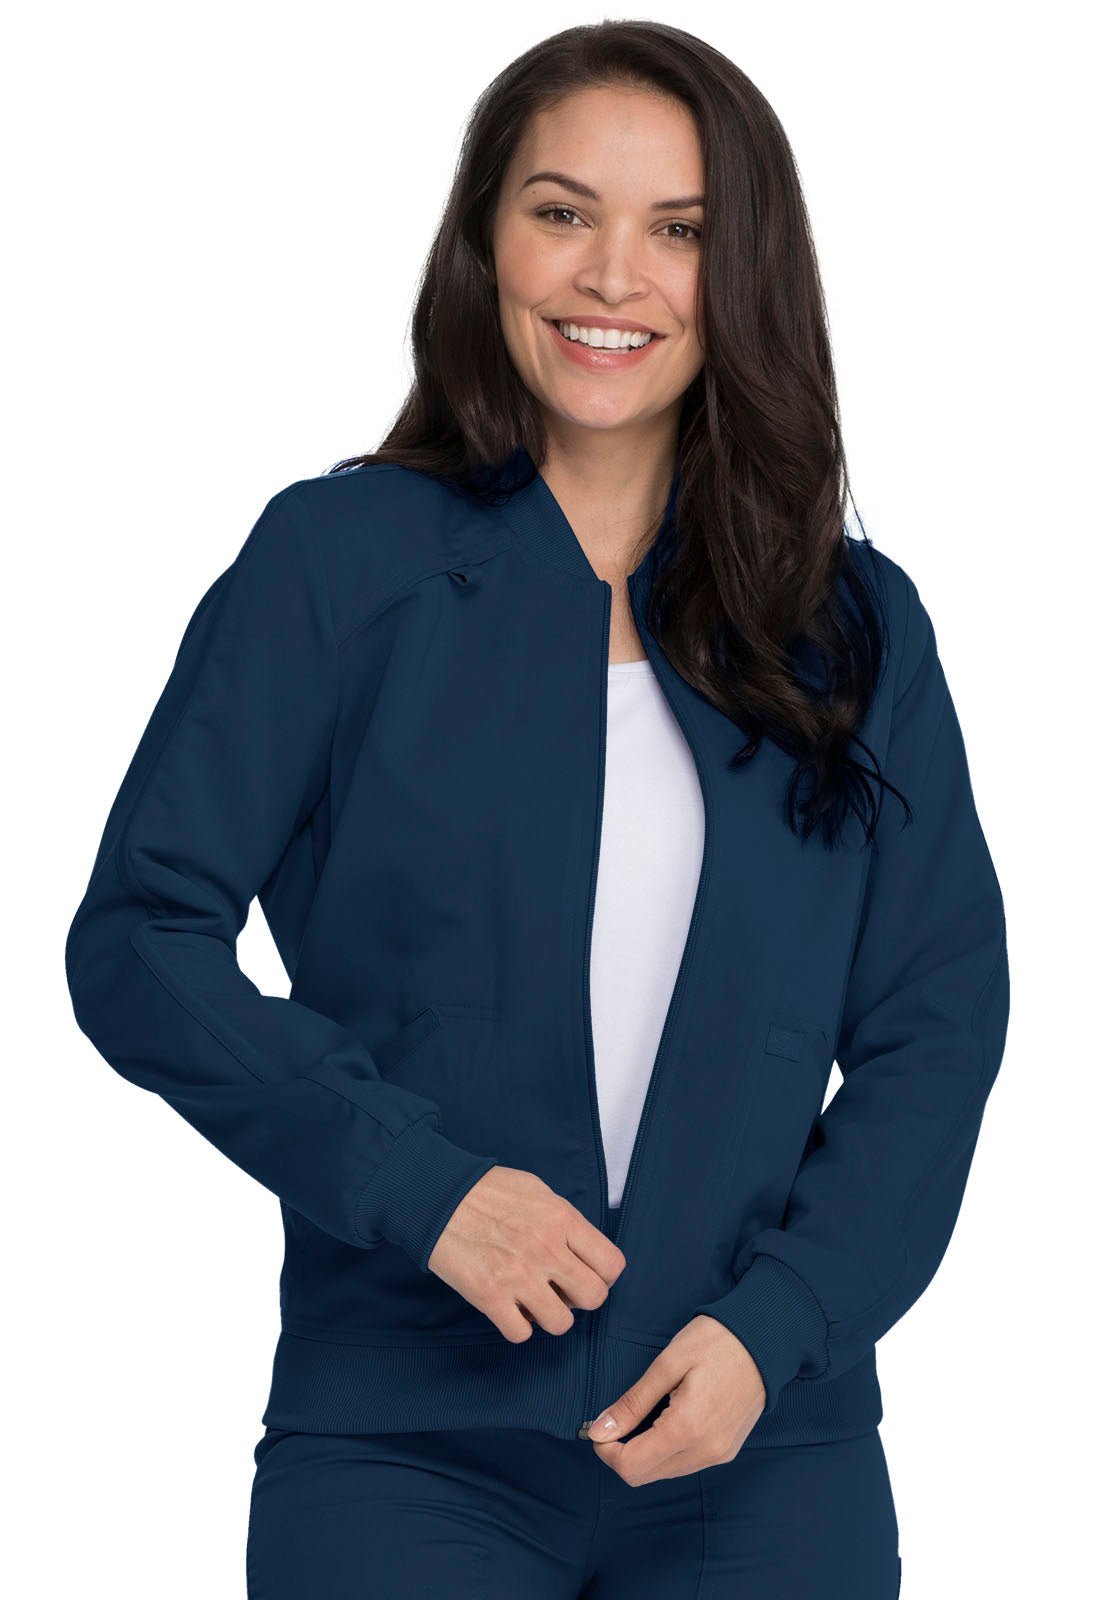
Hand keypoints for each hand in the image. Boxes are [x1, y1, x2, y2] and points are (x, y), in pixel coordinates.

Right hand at [427, 1166, 626, 1340]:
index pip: (611, 1265)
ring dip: (550, 1316)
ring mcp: (519, 1276)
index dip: (604, 1276)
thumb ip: (564, 1219)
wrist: (437, 1196)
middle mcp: (546, 1249)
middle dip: (581, 1298)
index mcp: (561, 1219)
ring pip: (561, 1323)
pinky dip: (517, 1326)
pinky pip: (521, 1334)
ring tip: (534, 1300)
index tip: (588, 1275)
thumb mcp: (537, 1191)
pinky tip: (509, 1307)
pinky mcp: (490, 1297)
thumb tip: (581, 1246)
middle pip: (594, 1298)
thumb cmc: (486, 1190)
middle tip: (562, 1290)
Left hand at [582, 1314, 765, 1484]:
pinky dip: (665, 1449)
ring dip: (643, 1452)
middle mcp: (705, 1451)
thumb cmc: (716, 1341)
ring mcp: (719, 1454)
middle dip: (621, 1452)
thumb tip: (600, 1430)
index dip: (606, 1450)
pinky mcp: (727, 1450)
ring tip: (642, 1414)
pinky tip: (665, 1419)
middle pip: (645, 1475)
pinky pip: (685, 1463)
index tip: (599, 1425)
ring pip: (664, 1472)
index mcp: (687, 1429)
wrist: (766, 1339)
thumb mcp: (667, 1363)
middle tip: (616, 1418)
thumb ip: (633, 1402)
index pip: (631, 1467)